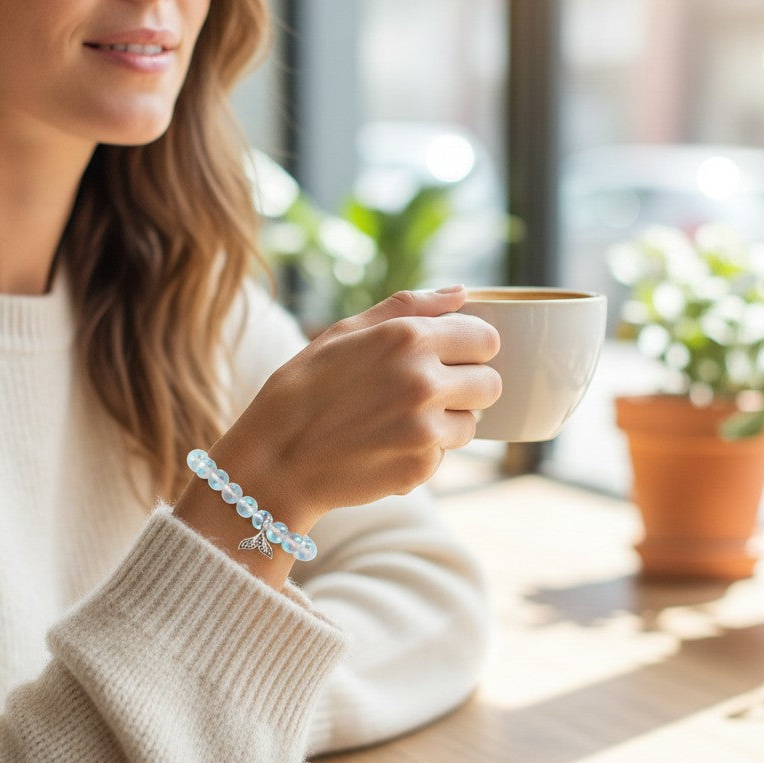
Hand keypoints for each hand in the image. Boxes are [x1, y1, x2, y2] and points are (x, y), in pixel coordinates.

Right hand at [212, 287, 501, 535]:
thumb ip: (409, 306)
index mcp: (408, 338)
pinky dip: (421, 453)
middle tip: (427, 392)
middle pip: (490, 383)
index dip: (470, 347)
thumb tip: (461, 292)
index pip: (486, 338)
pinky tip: (383, 447)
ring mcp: (424, 431)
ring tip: (399, 421)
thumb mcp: (345, 333)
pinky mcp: (420, 470)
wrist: (273, 460)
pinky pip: (442, 456)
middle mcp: (424, 382)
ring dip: (447, 422)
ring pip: (472, 424)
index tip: (451, 356)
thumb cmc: (303, 388)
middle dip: (467, 386)